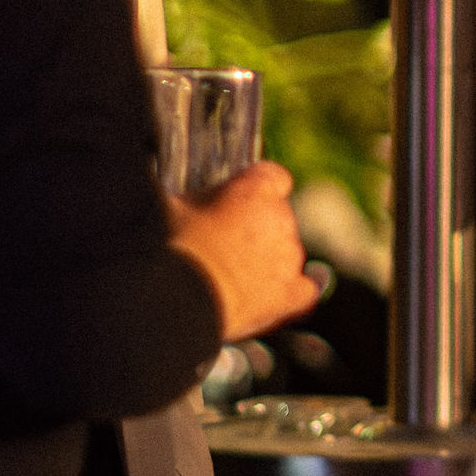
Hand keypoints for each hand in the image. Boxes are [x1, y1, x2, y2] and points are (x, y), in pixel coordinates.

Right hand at [168, 161, 318, 342]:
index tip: (239, 201)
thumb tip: (170, 198)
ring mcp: (289, 257)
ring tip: (227, 278)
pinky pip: (305, 290)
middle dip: (254, 229)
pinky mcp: (290, 294)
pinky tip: (273, 297)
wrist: (179, 294)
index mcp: (257, 189)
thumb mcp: (170, 205)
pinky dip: (290, 292)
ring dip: (266, 261)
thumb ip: (188, 199)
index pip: (272, 178)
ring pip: (286, 253)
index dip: (256, 190)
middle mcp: (281, 218)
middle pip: (278, 217)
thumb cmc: (171, 244)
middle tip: (220, 246)